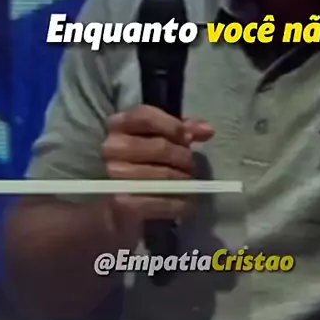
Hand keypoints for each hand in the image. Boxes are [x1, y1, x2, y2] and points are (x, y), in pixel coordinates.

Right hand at [101, 105, 213, 230]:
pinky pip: (162, 201)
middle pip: (160, 146)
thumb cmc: (141, 161)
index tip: (188, 138)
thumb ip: (181, 129)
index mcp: (118, 125)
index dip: (173, 125)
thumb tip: (207, 130)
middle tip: (191, 165)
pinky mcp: (123, 203)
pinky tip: (186, 202)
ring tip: (188, 182)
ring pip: (164, 175)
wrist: (117, 199)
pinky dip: (179, 203)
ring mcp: (115, 175)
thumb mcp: (157, 136)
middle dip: (183, 157)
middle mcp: (111, 147)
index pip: (146, 116)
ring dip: (183, 180)